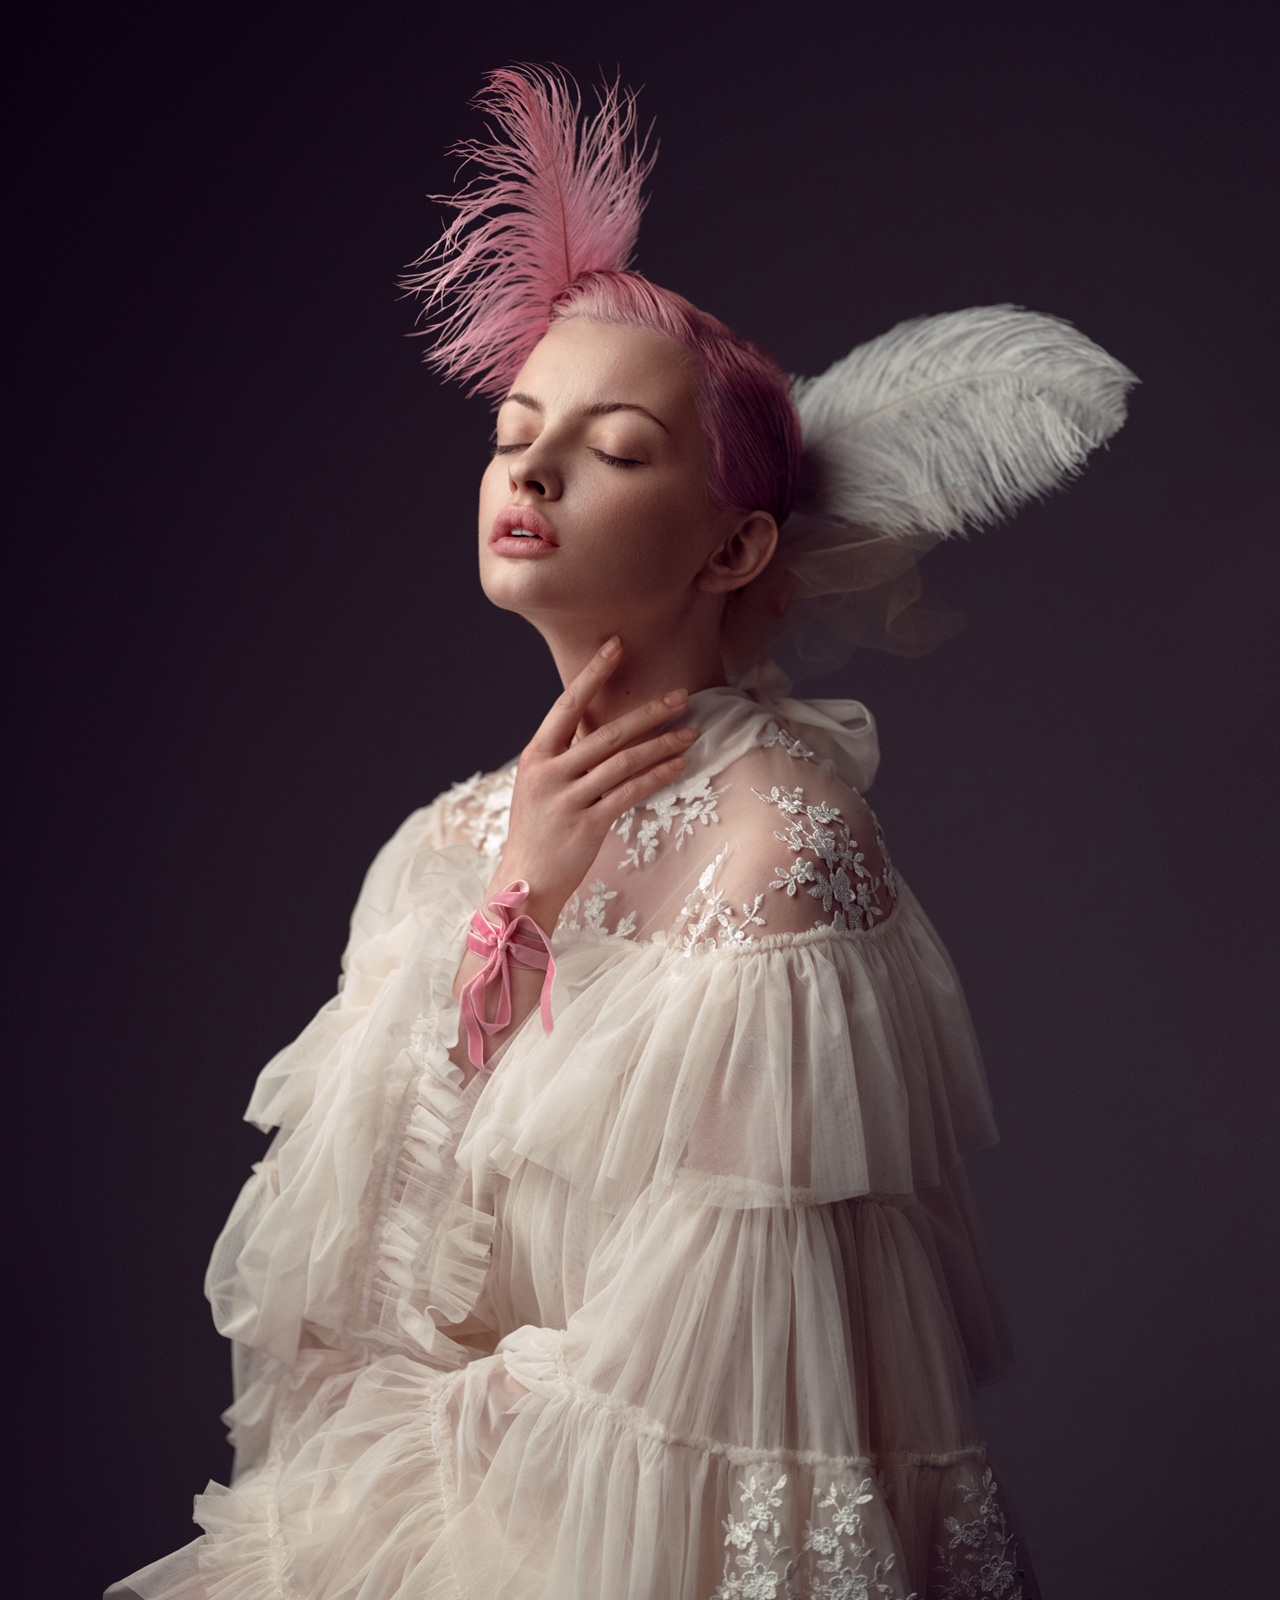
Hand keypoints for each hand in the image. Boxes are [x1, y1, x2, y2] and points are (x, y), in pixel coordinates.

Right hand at [491, 638, 697, 928]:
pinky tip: (678, 765)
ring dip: (661, 745)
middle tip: (681, 694)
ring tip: (691, 732)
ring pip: (623, 762)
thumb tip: (594, 725)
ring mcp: (568, 799)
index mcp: (536, 756)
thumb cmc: (538, 829)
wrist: (525, 879)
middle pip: (606, 732)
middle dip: (648, 712)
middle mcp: (550, 773)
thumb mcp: (540, 785)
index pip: (567, 705)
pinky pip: (629, 793)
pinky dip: (656, 776)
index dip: (593, 674)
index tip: (615, 645)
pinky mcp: (588, 825)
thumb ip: (564, 755)